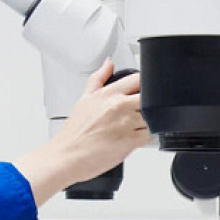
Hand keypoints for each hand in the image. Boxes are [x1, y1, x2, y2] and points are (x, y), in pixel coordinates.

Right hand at [13, 61, 147, 203]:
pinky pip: (150, 135)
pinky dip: (146, 137)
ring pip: (153, 116)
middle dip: (148, 103)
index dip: (144, 84)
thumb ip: (98, 78)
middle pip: (150, 96)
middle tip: (139, 111)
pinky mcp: (130, 141)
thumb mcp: (84, 99)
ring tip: (135, 127)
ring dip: (149, 121)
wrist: (67, 156)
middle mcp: (119, 105)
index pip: (138, 78)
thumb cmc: (74, 133)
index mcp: (108, 93)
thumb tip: (109, 63)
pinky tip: (135, 138)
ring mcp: (126, 123)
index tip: (142, 91)